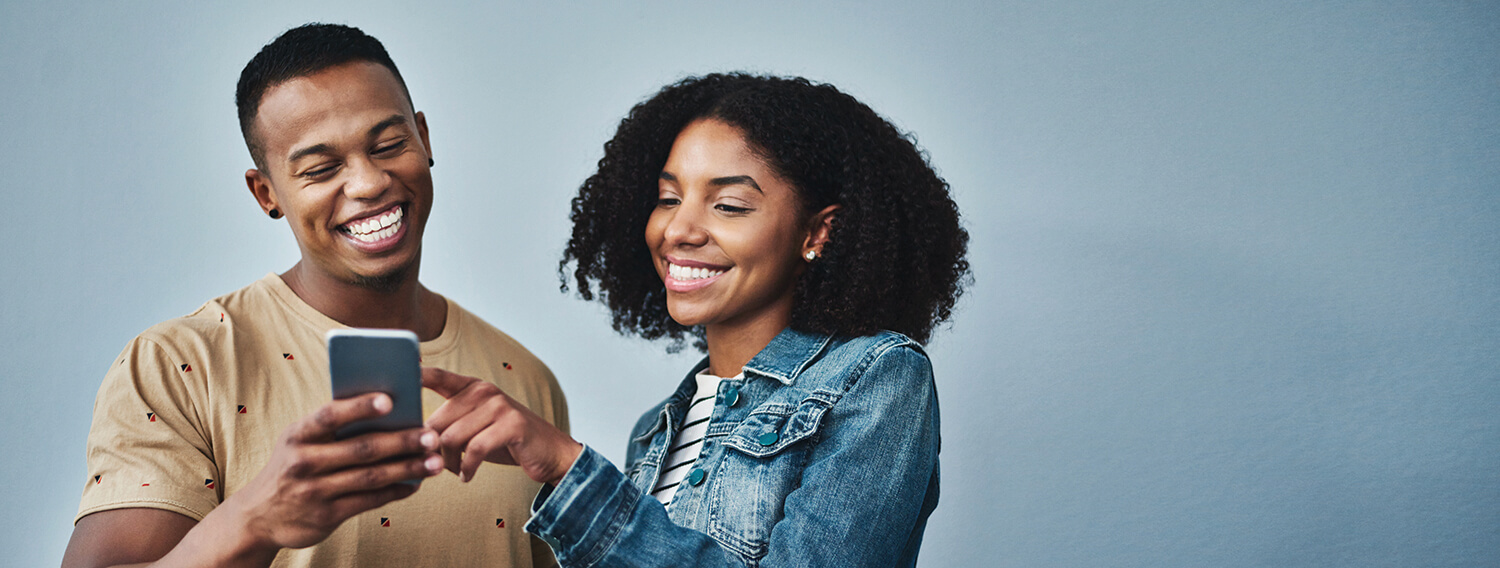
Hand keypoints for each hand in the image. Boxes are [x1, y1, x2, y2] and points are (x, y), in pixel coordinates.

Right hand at [220, 393, 443, 551]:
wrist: (257, 516)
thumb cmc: (292, 465)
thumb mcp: (298, 441)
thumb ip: (331, 426)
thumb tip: (388, 406)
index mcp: (298, 434)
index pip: (330, 415)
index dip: (359, 407)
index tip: (390, 399)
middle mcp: (303, 461)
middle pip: (361, 449)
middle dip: (401, 442)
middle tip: (431, 436)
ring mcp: (314, 491)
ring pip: (371, 477)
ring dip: (407, 469)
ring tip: (435, 463)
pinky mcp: (326, 516)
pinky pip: (369, 501)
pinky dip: (396, 491)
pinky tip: (416, 484)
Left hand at [423, 367, 582, 484]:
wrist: (548, 451)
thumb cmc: (504, 441)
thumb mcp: (475, 426)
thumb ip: (449, 424)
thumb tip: (412, 439)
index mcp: (472, 387)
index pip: (439, 377)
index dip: (417, 375)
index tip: (397, 377)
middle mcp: (485, 391)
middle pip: (438, 421)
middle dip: (433, 450)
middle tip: (437, 465)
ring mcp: (499, 406)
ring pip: (454, 438)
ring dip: (449, 462)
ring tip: (455, 471)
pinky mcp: (512, 425)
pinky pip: (476, 449)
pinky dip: (467, 468)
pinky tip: (467, 476)